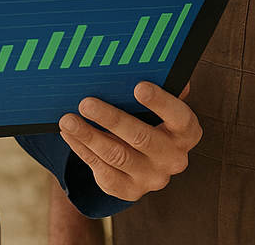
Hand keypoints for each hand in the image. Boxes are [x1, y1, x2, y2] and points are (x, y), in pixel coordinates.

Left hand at [58, 81, 200, 200]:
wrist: (145, 160)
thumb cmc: (152, 120)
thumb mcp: (162, 105)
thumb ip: (163, 86)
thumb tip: (160, 64)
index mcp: (187, 133)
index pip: (179, 117)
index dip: (160, 102)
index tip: (138, 86)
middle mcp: (173, 159)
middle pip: (141, 138)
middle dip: (111, 119)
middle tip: (86, 102)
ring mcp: (152, 178)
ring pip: (116, 155)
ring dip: (89, 136)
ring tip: (68, 120)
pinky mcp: (129, 190)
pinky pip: (102, 171)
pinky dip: (83, 150)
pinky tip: (70, 135)